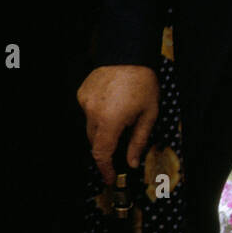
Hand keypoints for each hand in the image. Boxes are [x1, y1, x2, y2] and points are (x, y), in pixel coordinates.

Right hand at [77, 65, 159, 184]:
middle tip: (120, 150)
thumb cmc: (143, 83)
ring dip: (104, 130)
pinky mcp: (82, 94)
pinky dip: (99, 115)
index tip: (109, 177)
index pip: (102, 153)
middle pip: (95, 142)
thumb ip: (139, 141)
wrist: (128, 55)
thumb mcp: (149, 115)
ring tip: (122, 117)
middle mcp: (93, 113)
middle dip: (107, 149)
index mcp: (110, 121)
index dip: (105, 168)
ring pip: (91, 127)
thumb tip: (133, 162)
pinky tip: (113, 105)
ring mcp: (85, 102)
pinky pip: (89, 112)